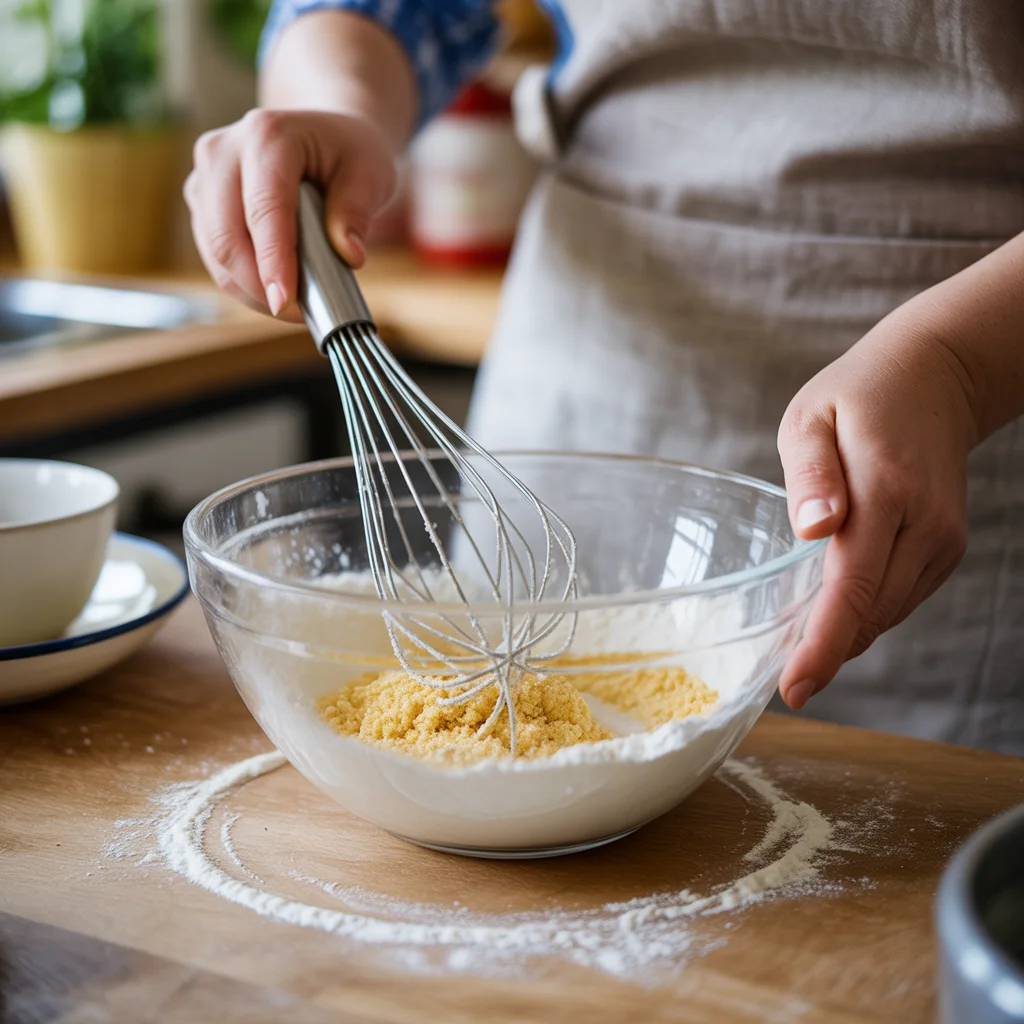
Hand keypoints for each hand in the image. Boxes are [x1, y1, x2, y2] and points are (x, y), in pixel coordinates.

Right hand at [184, 109, 396, 318]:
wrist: (320, 137)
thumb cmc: (347, 153)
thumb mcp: (370, 173)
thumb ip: (357, 211)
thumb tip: (349, 256)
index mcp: (267, 135)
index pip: (264, 208)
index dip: (272, 260)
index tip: (285, 301)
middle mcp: (223, 151)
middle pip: (227, 236)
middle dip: (259, 285)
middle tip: (297, 314)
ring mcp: (206, 177)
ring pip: (215, 253)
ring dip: (252, 290)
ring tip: (294, 305)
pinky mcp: (201, 203)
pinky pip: (214, 257)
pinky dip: (244, 283)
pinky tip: (276, 291)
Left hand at [776, 311, 977, 709]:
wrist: (935, 379)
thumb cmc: (857, 397)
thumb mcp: (812, 417)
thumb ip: (811, 473)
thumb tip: (814, 528)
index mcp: (886, 492)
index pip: (854, 588)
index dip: (823, 645)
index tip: (795, 688)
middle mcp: (924, 525)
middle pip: (872, 613)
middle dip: (827, 653)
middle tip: (782, 678)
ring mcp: (942, 539)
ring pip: (888, 614)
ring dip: (845, 637)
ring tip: (800, 652)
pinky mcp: (945, 548)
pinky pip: (899, 599)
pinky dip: (866, 614)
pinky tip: (834, 613)